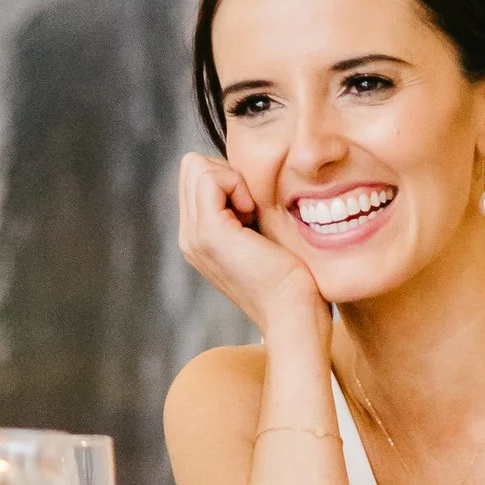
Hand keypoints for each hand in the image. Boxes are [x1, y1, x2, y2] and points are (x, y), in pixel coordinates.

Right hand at [176, 153, 329, 348]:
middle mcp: (189, 237)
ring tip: (253, 214)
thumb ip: (246, 213)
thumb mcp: (263, 238)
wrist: (294, 316)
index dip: (229, 179)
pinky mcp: (210, 233)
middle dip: (228, 175)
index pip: (196, 177)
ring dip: (232, 180)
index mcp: (199, 238)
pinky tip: (253, 212)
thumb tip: (249, 182)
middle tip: (254, 209)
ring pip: (196, 167)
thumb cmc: (292, 283)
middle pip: (192, 167)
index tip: (255, 209)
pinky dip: (236, 183)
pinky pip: (209, 177)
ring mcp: (195, 236)